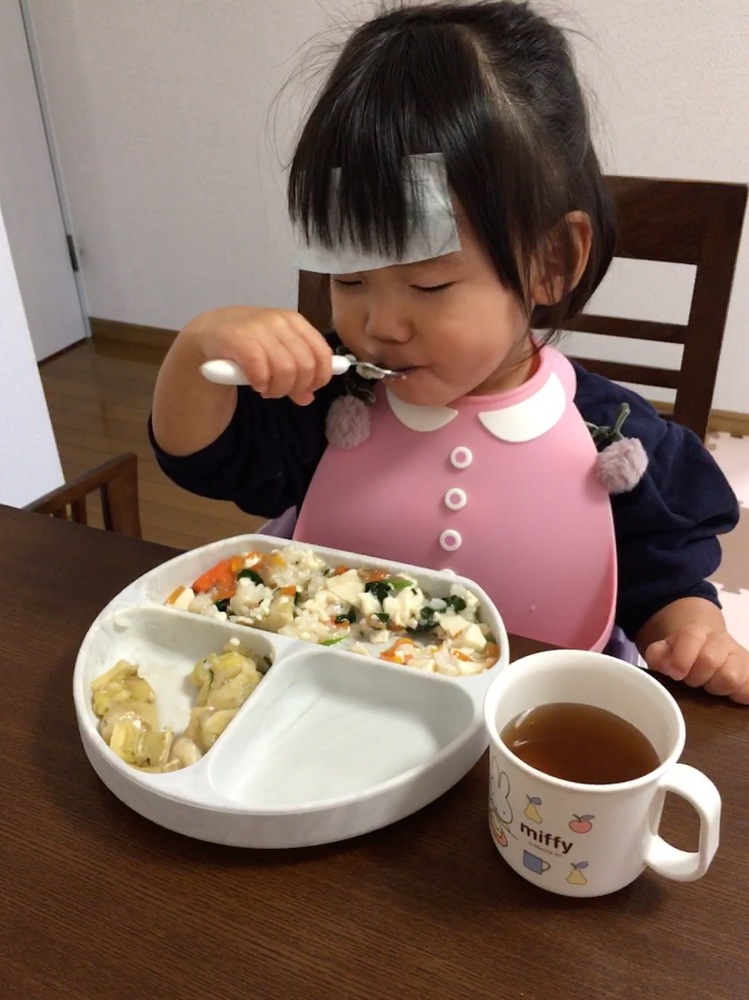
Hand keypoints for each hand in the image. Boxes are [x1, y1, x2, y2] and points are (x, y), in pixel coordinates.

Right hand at [184, 306, 332, 405]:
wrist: (210, 331)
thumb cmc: (249, 343)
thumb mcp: (277, 354)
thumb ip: (296, 373)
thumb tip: (308, 398)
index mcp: (295, 322)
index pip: (322, 354)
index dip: (319, 379)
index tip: (306, 390)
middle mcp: (280, 321)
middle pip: (305, 366)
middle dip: (295, 387)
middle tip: (279, 391)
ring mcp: (259, 328)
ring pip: (286, 370)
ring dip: (278, 389)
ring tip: (266, 390)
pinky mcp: (238, 339)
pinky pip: (261, 369)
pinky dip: (261, 382)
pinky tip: (256, 385)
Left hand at [645, 623, 748, 702]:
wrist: (707, 650)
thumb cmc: (682, 656)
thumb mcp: (664, 652)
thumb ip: (658, 655)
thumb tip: (666, 665)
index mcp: (697, 631)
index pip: (692, 636)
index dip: (682, 657)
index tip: (675, 674)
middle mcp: (722, 640)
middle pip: (710, 660)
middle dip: (696, 676)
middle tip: (692, 681)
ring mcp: (740, 657)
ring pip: (732, 677)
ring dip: (716, 688)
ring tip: (709, 686)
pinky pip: (748, 691)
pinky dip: (739, 696)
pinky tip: (728, 695)